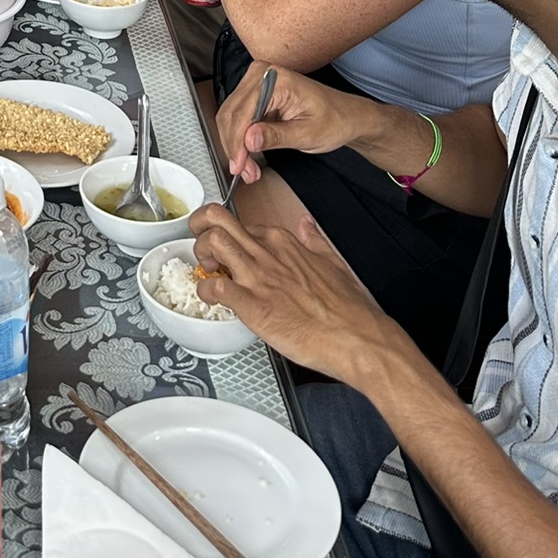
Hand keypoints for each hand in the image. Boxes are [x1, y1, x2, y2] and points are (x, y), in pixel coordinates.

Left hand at [189, 204, 401, 385]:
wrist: (358, 339)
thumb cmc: (349, 308)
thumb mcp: (333, 262)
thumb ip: (314, 241)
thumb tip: (306, 225)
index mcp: (284, 242)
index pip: (241, 224)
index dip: (228, 235)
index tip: (227, 251)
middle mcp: (267, 253)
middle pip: (217, 219)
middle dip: (199, 227)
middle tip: (200, 246)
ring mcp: (258, 277)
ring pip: (212, 242)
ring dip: (199, 254)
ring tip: (206, 271)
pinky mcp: (253, 306)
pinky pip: (215, 288)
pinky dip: (205, 292)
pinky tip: (211, 299)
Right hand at [216, 61, 368, 186]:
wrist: (345, 115)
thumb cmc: (333, 120)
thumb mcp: (307, 134)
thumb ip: (276, 136)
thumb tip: (248, 139)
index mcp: (277, 79)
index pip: (243, 112)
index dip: (237, 142)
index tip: (238, 165)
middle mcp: (262, 74)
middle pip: (232, 113)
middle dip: (235, 147)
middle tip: (244, 172)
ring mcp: (257, 82)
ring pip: (231, 117)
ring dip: (235, 145)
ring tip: (248, 168)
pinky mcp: (255, 93)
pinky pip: (238, 117)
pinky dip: (240, 139)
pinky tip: (249, 156)